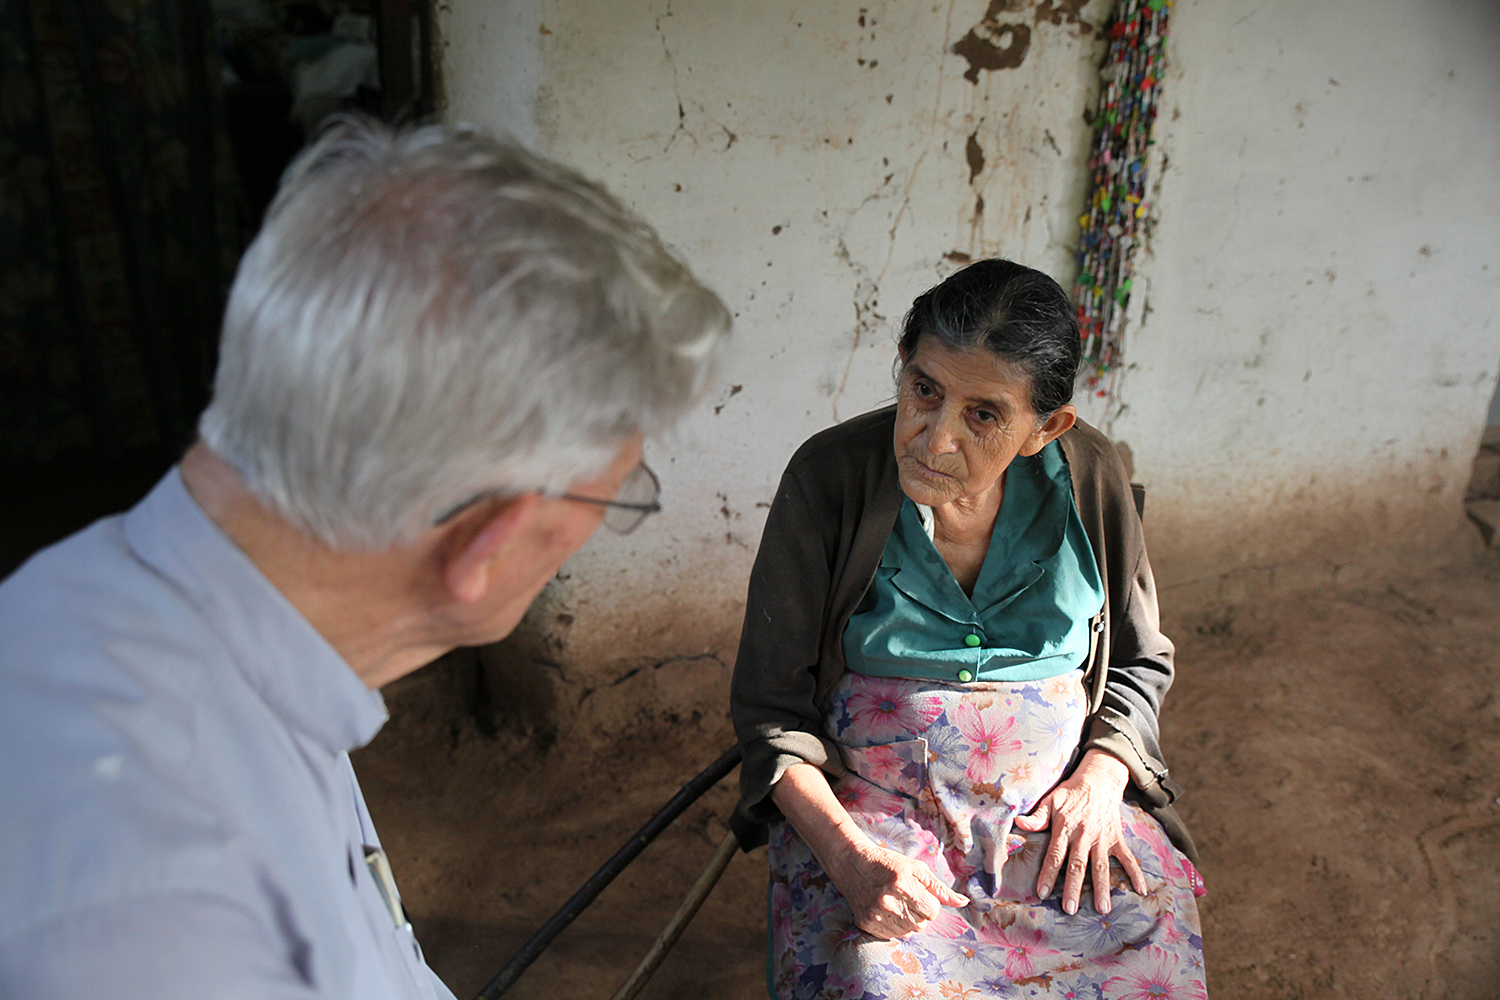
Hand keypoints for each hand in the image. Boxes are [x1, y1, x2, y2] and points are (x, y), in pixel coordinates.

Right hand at [826, 839, 970, 939]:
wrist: (853, 864)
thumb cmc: (889, 864)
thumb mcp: (917, 869)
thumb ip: (940, 889)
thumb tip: (964, 902)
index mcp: (904, 885)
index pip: (932, 911)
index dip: (929, 903)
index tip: (918, 893)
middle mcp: (889, 901)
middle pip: (922, 924)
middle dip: (919, 913)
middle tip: (906, 897)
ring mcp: (876, 915)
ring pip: (908, 932)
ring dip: (907, 921)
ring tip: (896, 903)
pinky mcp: (867, 924)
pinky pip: (892, 936)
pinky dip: (893, 926)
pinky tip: (886, 910)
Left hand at [1013, 749, 1146, 915]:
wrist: (1099, 779)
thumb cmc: (1070, 793)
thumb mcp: (1051, 801)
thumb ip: (1037, 817)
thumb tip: (1018, 823)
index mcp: (1065, 828)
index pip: (1055, 855)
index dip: (1048, 874)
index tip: (1042, 893)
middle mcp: (1084, 836)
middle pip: (1078, 865)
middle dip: (1074, 888)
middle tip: (1071, 910)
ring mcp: (1102, 838)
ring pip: (1102, 866)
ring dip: (1102, 888)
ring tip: (1103, 909)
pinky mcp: (1117, 838)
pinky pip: (1128, 858)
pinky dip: (1136, 874)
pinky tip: (1141, 891)